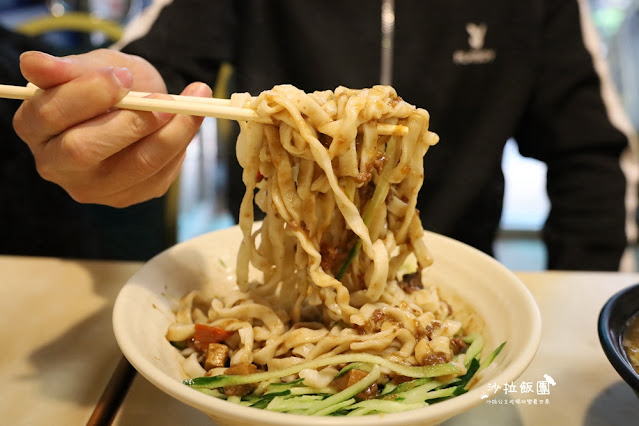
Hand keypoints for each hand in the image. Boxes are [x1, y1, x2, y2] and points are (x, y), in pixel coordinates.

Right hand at [13, 49, 211, 206]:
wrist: (139, 102)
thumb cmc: (108, 82)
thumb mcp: (92, 65)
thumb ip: (68, 68)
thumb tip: (31, 62)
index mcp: (34, 127)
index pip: (50, 115)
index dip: (89, 94)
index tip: (123, 75)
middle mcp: (55, 165)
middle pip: (84, 150)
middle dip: (131, 122)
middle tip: (165, 100)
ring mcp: (91, 187)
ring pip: (135, 166)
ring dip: (171, 133)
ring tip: (192, 104)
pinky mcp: (126, 196)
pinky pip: (159, 174)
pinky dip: (181, 144)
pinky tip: (190, 121)